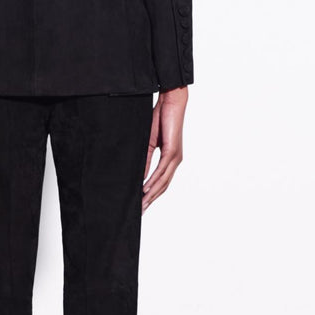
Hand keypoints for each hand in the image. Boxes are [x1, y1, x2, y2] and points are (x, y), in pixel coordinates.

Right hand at [143, 85, 186, 211]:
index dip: (152, 195)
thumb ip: (145, 160)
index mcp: (170, 160)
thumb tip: (139, 176)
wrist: (170, 102)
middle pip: (163, 186)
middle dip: (151, 200)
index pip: (161, 182)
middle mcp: (175, 161)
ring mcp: (175, 157)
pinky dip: (153, 181)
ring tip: (141, 205)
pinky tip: (145, 189)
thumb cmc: (160, 119)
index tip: (141, 205)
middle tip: (139, 212)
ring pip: (163, 182)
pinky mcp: (173, 151)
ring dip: (151, 194)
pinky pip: (162, 171)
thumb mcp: (149, 143)